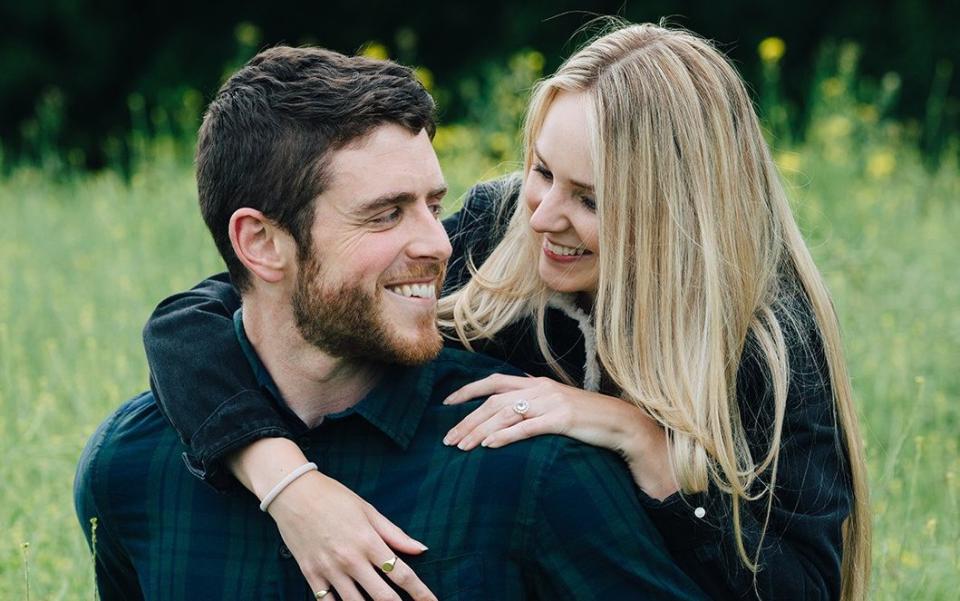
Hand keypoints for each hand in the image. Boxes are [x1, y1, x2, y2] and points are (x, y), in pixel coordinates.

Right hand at [268, 470, 437, 600]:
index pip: (402, 574)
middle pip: (383, 597)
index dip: (421, 592)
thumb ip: (395, 534)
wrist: (293, 493)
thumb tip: (421, 549)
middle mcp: (351, 559)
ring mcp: (329, 569)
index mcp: (369, 541)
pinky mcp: (311, 574)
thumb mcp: (368, 510)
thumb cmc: (334, 497)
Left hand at [441, 373, 678, 499]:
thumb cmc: (585, 417)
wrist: (619, 422)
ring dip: (480, 431)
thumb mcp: (555, 403)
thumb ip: (532, 402)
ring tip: (462, 447)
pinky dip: (506, 436)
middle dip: (467, 420)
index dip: (467, 390)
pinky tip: (489, 446)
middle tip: (449, 440)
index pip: (493, 382)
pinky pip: (527, 428)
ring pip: (505, 415)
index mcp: (535, 383)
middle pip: (493, 402)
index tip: (446, 404)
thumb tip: (507, 409)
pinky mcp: (561, 420)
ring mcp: (550, 403)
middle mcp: (539, 389)